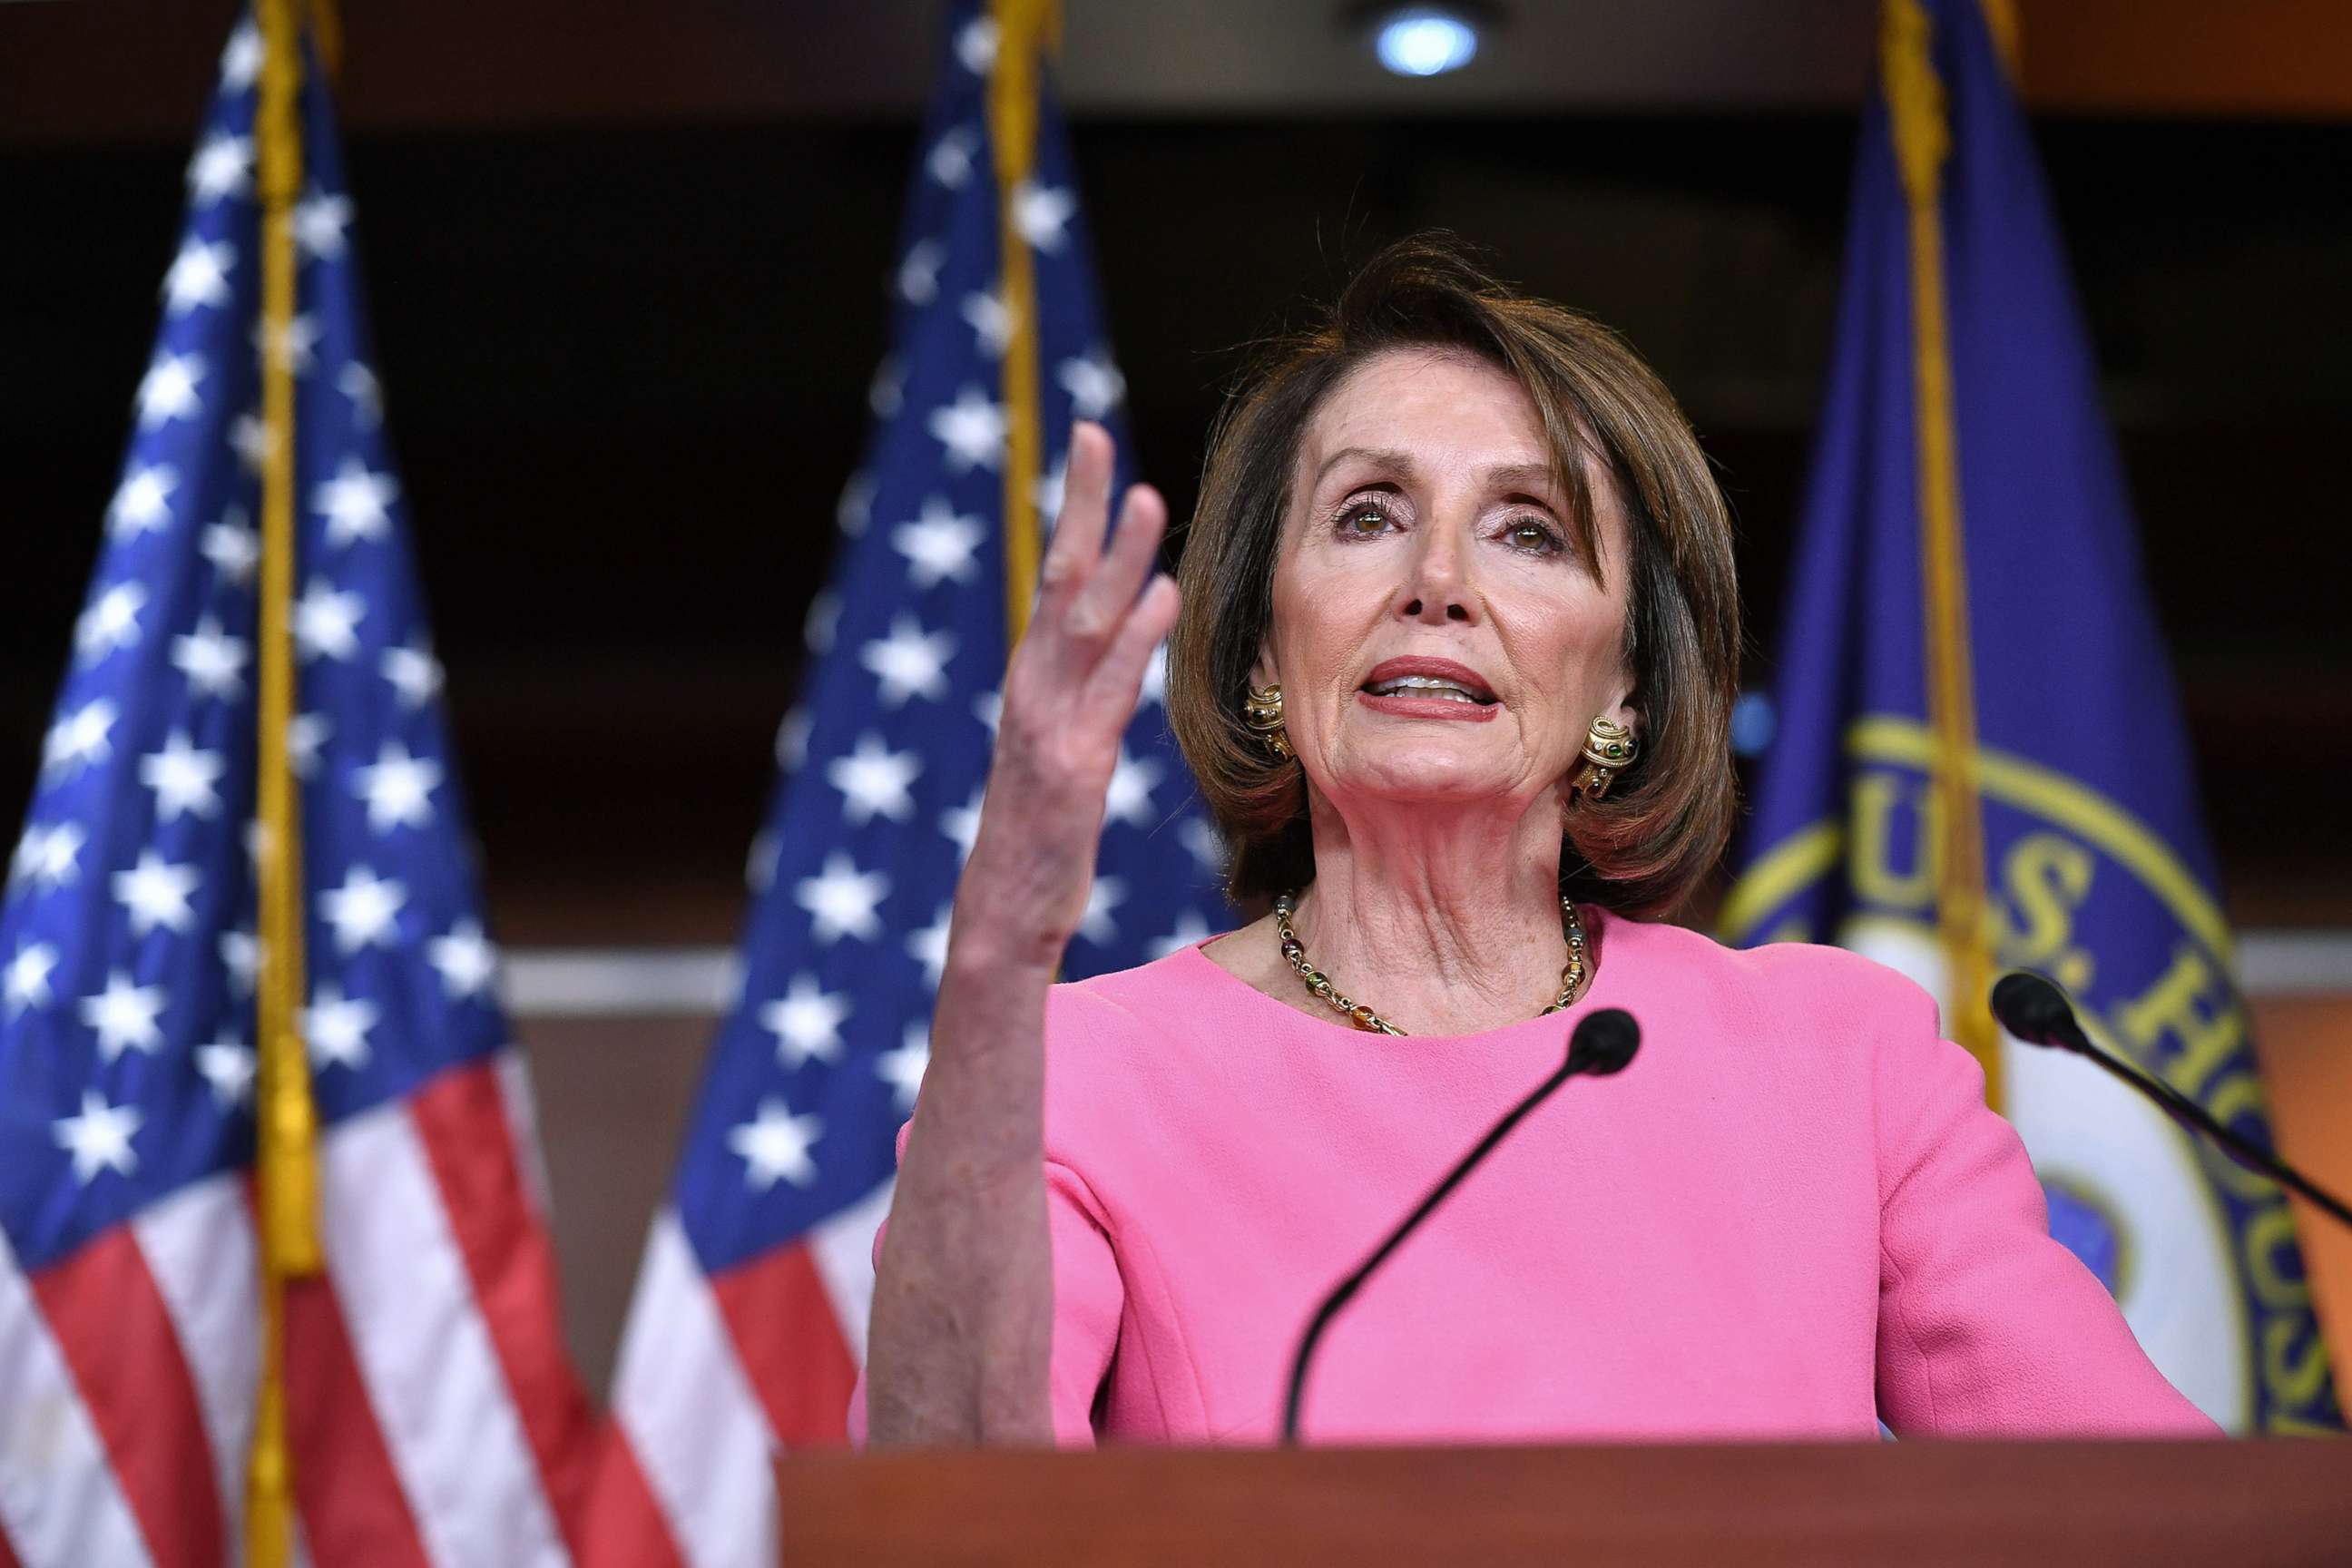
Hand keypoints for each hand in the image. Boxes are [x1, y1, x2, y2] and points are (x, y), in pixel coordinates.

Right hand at [953, 421, 1177, 970]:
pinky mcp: (1071, 768)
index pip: (1055, 576)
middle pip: (1057, 578)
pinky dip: (1134, 640)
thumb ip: (1085, 692)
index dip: (1072, 510)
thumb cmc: (1041, 835)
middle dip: (1077, 505)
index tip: (1088, 442)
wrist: (1003, 913)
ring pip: (1081, 624)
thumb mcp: (1063, 749)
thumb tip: (1118, 639)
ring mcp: (1047, 725)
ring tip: (1145, 497)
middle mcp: (1033, 688)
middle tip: (1094, 435)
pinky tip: (1161, 594)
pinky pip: (1107, 692)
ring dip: (1114, 558)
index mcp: (1033, 679)